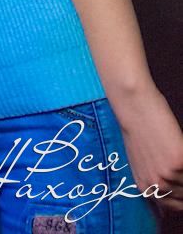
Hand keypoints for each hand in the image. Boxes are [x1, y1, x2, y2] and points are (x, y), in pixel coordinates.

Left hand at [118, 86, 182, 211]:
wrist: (133, 106)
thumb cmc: (137, 127)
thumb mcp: (139, 160)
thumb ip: (151, 179)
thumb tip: (165, 202)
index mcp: (145, 187)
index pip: (174, 206)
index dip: (182, 196)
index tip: (182, 181)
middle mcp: (156, 185)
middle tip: (180, 165)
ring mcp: (168, 174)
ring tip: (180, 154)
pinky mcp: (180, 161)